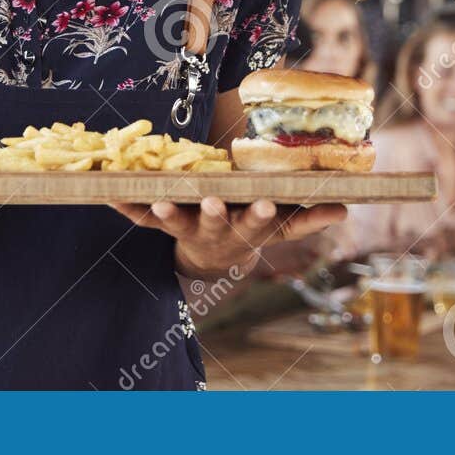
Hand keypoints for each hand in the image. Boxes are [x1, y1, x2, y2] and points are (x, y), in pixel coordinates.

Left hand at [109, 197, 346, 279]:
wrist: (213, 258)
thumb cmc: (253, 228)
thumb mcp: (283, 226)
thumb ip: (310, 218)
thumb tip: (346, 209)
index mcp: (246, 228)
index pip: (257, 223)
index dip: (260, 215)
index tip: (264, 204)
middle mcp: (215, 231)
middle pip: (215, 224)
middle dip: (215, 214)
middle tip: (214, 202)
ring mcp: (187, 228)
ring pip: (176, 223)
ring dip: (167, 214)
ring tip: (160, 204)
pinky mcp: (162, 224)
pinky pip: (140, 217)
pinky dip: (125, 207)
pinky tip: (109, 196)